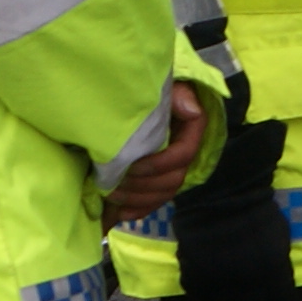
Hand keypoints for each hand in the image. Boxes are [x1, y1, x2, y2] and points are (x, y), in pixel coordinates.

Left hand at [103, 80, 210, 220]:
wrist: (135, 94)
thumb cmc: (148, 89)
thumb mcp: (167, 87)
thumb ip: (179, 95)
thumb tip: (191, 109)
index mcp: (190, 131)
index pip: (183, 155)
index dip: (158, 164)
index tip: (132, 165)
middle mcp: (183, 154)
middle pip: (172, 180)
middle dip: (142, 186)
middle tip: (113, 184)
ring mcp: (171, 169)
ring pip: (162, 194)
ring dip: (137, 200)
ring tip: (110, 195)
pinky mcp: (156, 180)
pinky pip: (152, 202)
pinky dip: (135, 210)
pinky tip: (117, 214)